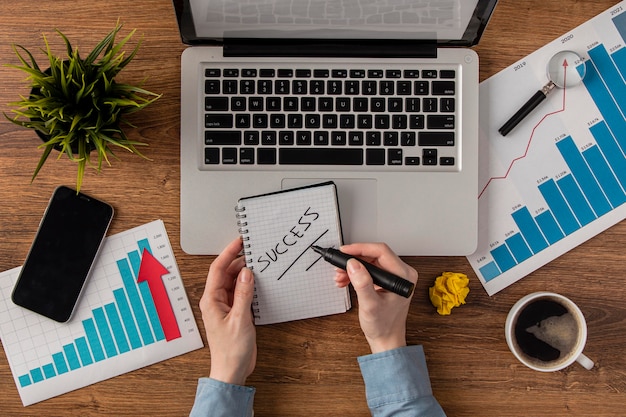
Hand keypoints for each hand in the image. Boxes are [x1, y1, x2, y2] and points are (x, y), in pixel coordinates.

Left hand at [200, 237, 256, 384]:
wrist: (231, 370)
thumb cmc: (230, 350)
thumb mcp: (240, 319)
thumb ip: (243, 294)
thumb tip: (246, 273)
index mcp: (211, 300)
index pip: (218, 269)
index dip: (228, 253)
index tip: (239, 241)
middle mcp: (216, 300)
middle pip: (226, 273)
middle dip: (238, 261)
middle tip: (253, 250)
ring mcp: (225, 306)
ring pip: (234, 282)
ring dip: (244, 273)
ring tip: (257, 263)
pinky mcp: (234, 312)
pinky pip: (240, 292)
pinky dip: (248, 285)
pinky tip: (257, 282)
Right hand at [334, 243, 417, 353]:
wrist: (386, 339)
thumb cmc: (384, 326)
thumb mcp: (370, 305)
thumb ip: (362, 284)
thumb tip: (353, 264)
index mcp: (403, 276)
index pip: (381, 251)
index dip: (360, 249)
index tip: (345, 252)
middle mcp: (401, 273)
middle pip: (374, 255)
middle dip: (354, 260)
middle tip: (339, 266)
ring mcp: (393, 276)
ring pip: (369, 262)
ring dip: (352, 267)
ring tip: (340, 276)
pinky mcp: (386, 280)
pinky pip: (369, 269)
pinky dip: (355, 273)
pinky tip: (345, 280)